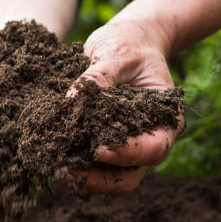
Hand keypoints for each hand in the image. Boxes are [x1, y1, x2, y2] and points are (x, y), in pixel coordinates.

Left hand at [64, 18, 183, 195]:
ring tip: (54, 169)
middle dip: (99, 179)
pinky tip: (53, 157)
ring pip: (111, 179)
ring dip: (83, 178)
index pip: (154, 148)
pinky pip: (94, 166)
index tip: (99, 148)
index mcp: (166, 120)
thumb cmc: (130, 45)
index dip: (129, 154)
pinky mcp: (106, 143)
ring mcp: (128, 147)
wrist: (128, 41)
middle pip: (131, 176)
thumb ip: (98, 78)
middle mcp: (150, 140)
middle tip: (65, 171)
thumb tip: (69, 104)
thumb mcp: (117, 54)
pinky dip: (76, 166)